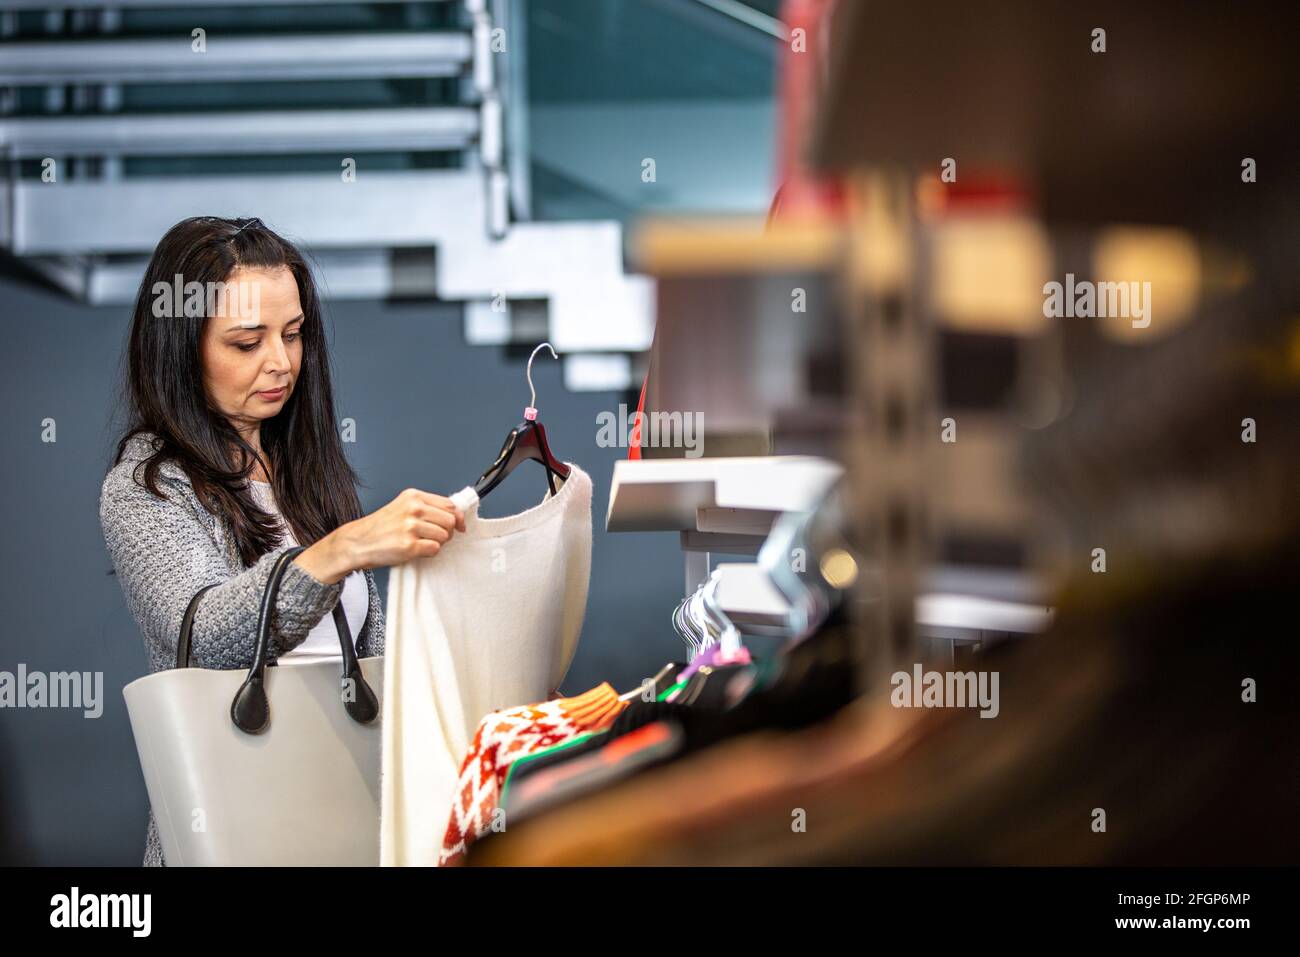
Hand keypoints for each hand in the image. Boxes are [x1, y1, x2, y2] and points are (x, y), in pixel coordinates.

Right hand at [295, 488, 465, 582]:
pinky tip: (416, 550)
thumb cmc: (380, 527)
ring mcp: (410, 527)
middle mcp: (413, 509)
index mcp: (413, 497)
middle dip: (447, 532)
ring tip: (421, 543)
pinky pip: (434, 549)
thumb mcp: (402, 507)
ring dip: (437, 543)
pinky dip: (429, 553)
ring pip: (444, 536)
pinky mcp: (408, 545)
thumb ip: (427, 508)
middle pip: (451, 521)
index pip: (450, 505)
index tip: (459, 526)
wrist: (357, 542)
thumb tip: (456, 517)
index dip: (458, 518)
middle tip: (434, 537)